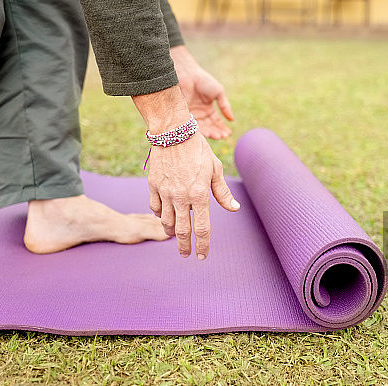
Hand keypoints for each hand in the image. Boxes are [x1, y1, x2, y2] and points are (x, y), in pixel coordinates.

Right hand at [147, 133, 239, 259]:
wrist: (173, 131)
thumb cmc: (198, 149)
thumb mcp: (215, 169)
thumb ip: (222, 192)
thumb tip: (234, 209)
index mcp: (200, 195)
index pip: (202, 229)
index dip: (203, 245)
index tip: (201, 256)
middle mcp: (181, 197)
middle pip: (182, 231)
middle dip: (185, 246)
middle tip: (186, 254)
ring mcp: (165, 192)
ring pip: (166, 222)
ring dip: (171, 232)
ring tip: (175, 236)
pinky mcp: (153, 186)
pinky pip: (155, 207)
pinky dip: (159, 215)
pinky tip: (163, 216)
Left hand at [171, 45, 233, 139]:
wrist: (188, 74)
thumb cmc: (203, 81)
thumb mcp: (218, 93)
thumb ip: (225, 106)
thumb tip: (232, 120)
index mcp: (208, 110)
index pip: (216, 123)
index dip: (222, 129)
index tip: (228, 134)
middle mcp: (200, 115)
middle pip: (209, 127)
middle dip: (216, 132)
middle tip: (222, 136)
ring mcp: (192, 116)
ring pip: (201, 128)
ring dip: (209, 133)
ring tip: (216, 136)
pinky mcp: (183, 115)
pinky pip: (191, 126)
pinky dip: (199, 130)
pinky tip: (206, 133)